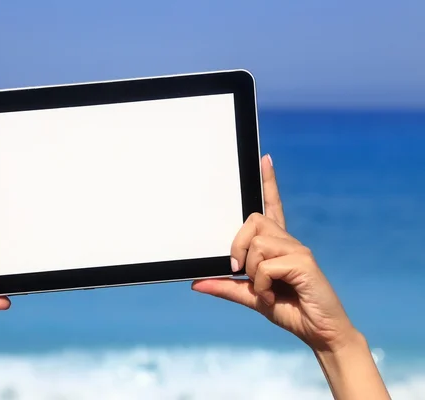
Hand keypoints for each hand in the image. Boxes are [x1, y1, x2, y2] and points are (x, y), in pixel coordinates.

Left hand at [192, 154, 356, 351]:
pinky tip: (275, 295)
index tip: (264, 160)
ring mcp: (298, 249)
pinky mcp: (304, 261)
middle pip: (252, 221)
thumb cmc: (289, 309)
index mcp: (278, 246)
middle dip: (238, 246)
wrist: (319, 332)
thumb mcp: (251, 297)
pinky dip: (263, 285)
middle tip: (240, 271)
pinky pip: (267, 265)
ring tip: (266, 289)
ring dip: (252, 272)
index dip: (268, 183)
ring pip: (257, 243)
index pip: (271, 207)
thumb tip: (196, 282)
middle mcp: (289, 241)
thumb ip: (226, 286)